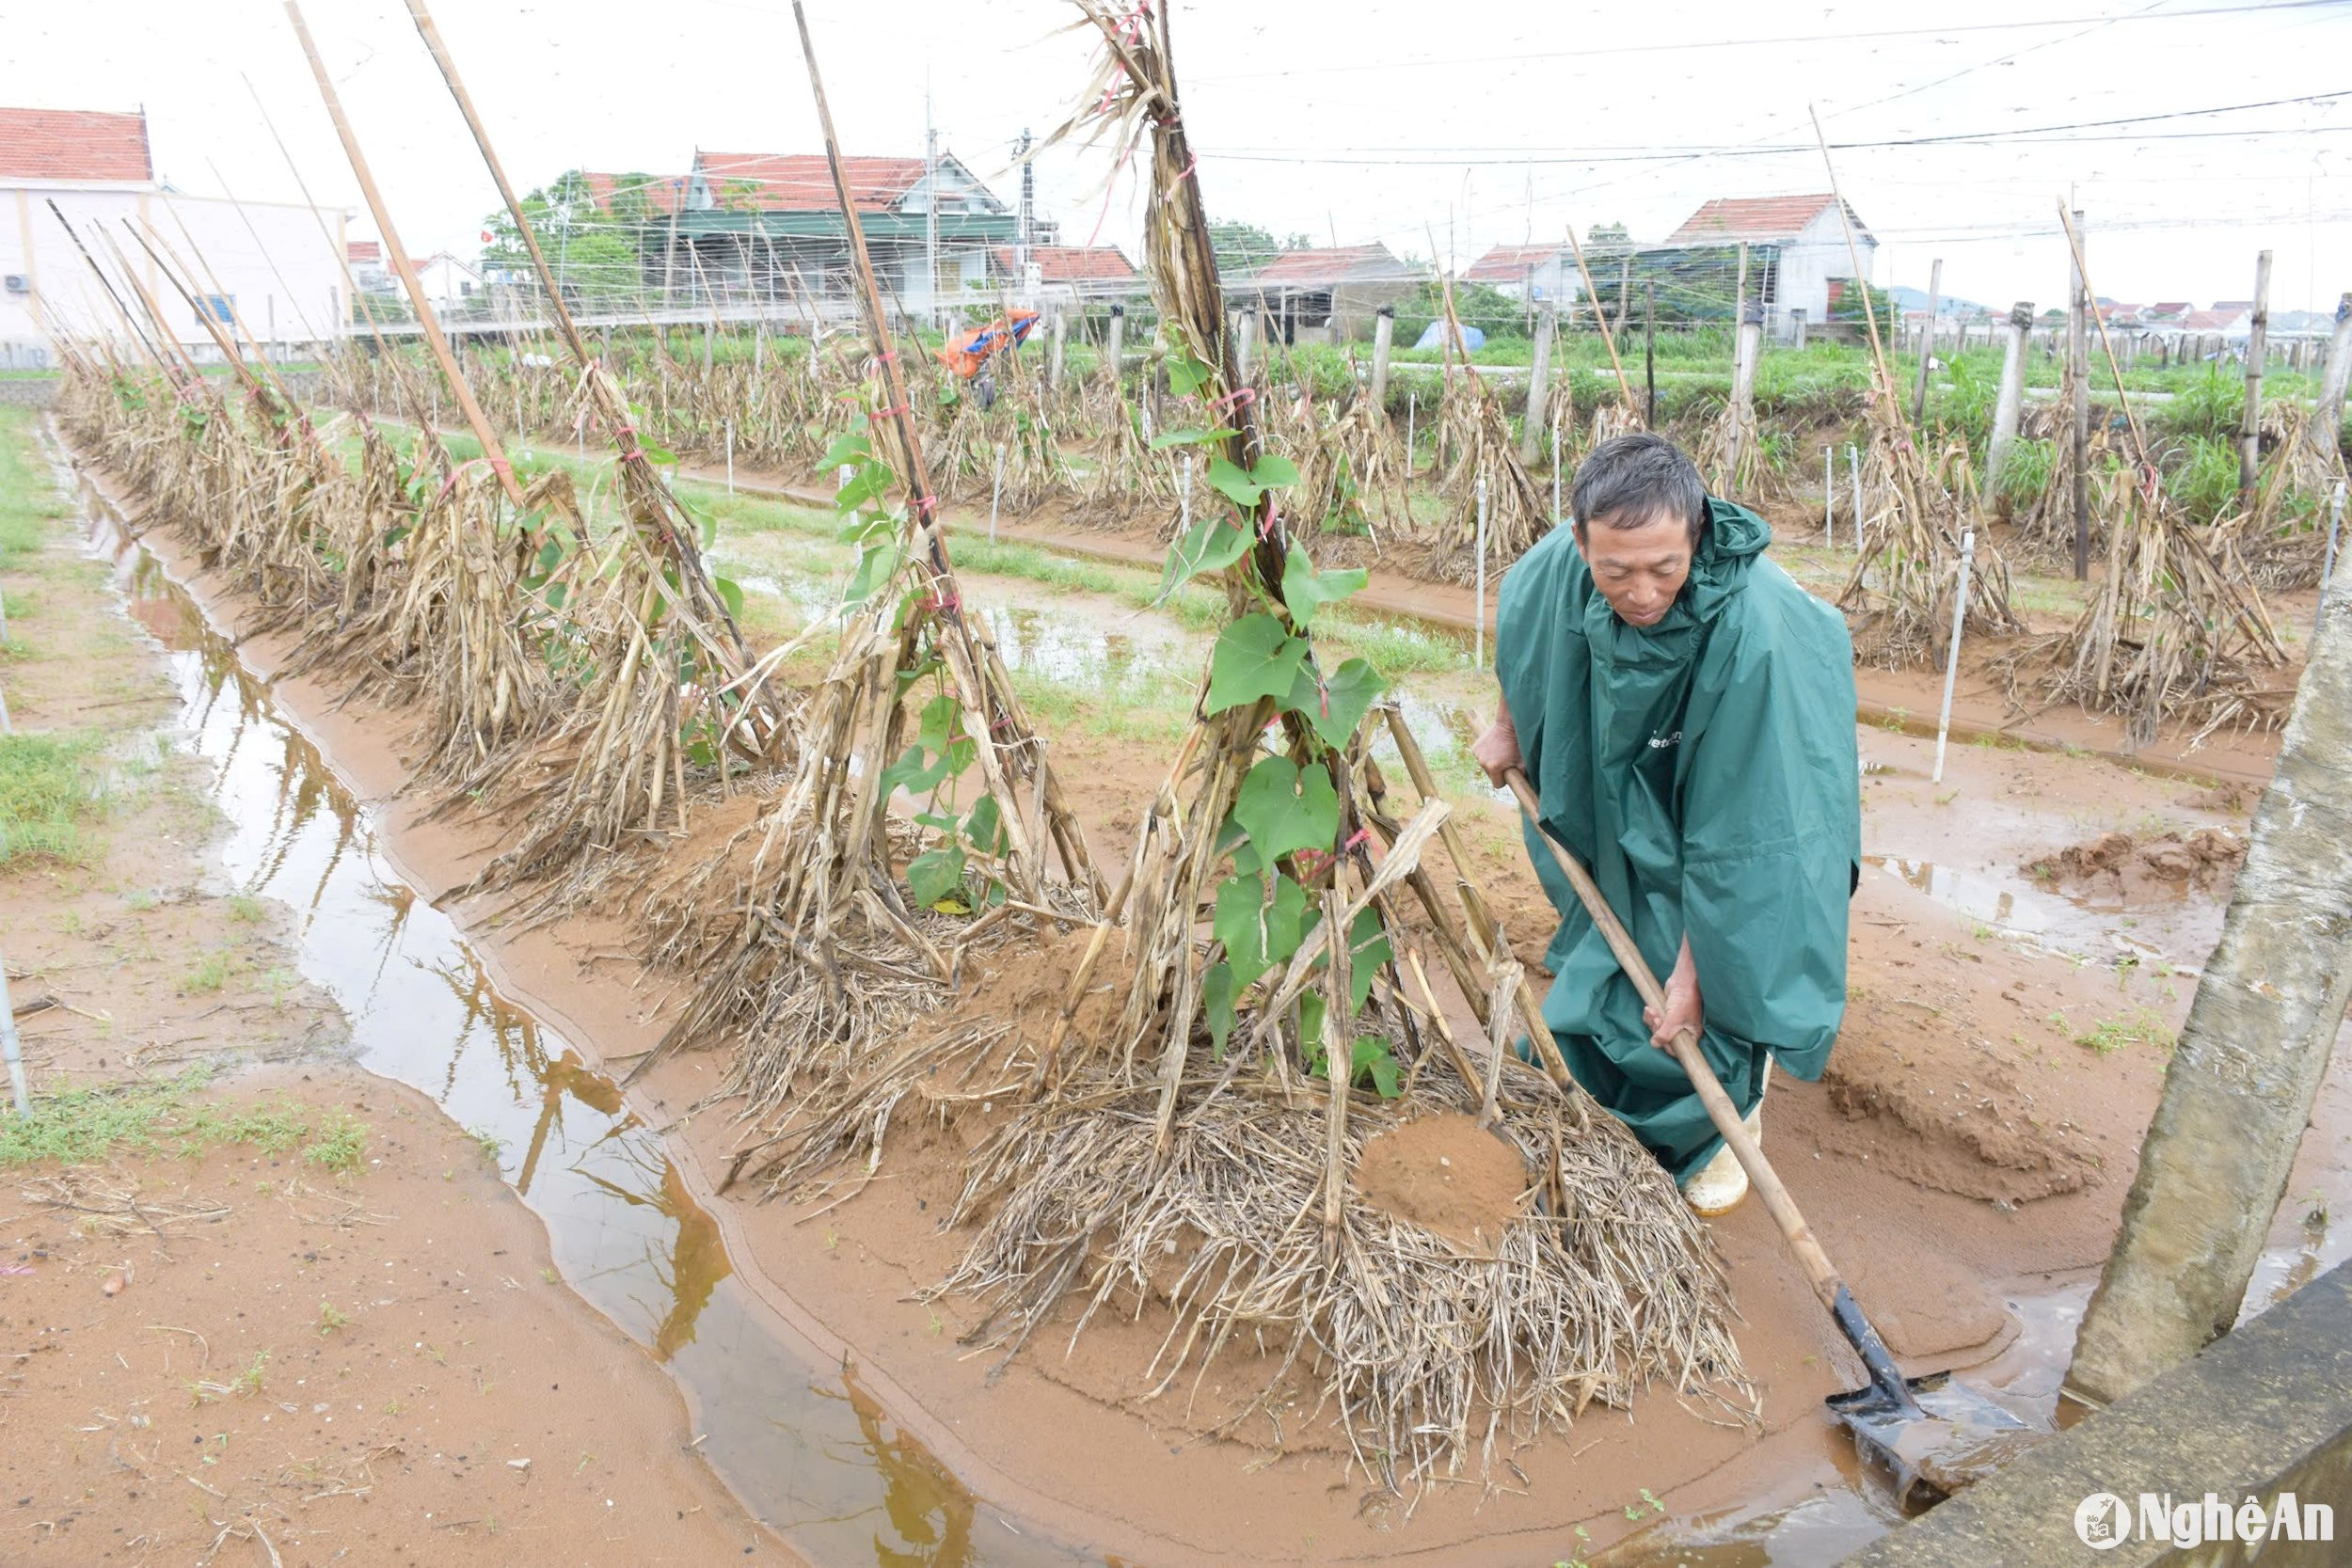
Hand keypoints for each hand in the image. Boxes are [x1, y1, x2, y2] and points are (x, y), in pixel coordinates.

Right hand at [1471, 705, 1519, 786]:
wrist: (1508, 726)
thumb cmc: (1517, 744)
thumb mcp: (1523, 763)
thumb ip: (1520, 776)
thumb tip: (1520, 785)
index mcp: (1493, 768)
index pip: (1497, 785)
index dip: (1503, 781)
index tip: (1508, 775)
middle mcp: (1482, 763)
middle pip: (1490, 775)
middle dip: (1497, 771)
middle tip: (1505, 761)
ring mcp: (1477, 755)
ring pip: (1485, 766)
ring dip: (1491, 762)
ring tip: (1500, 752)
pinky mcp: (1475, 748)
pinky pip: (1481, 757)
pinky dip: (1486, 754)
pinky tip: (1493, 747)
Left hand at [1644, 939, 1702, 1053]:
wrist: (1683, 979)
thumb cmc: (1686, 999)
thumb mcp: (1676, 1018)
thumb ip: (1666, 1032)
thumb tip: (1655, 1044)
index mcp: (1691, 1035)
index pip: (1676, 1049)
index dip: (1666, 1044)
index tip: (1660, 1035)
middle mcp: (1682, 1031)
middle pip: (1664, 1039)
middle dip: (1657, 1029)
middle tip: (1657, 1018)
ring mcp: (1672, 1022)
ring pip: (1656, 1029)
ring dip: (1651, 1021)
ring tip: (1653, 1011)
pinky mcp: (1664, 1014)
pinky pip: (1653, 1020)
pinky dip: (1649, 1015)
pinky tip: (1649, 1008)